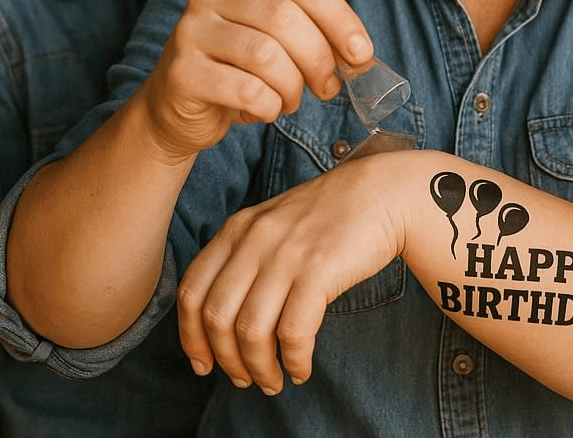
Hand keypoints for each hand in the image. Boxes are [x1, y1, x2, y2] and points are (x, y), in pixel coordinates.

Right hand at [140, 0, 374, 160]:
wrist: (175, 109)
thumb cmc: (238, 69)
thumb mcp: (277, 39)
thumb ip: (314, 33)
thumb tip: (359, 54)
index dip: (340, 19)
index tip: (361, 54)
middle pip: (286, 17)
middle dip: (319, 58)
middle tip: (327, 87)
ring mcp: (190, 30)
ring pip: (267, 55)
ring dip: (293, 87)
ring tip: (290, 100)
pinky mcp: (181, 72)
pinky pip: (246, 90)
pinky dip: (269, 106)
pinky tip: (265, 110)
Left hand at [176, 154, 406, 392]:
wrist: (382, 191)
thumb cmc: (330, 213)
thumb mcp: (274, 222)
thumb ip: (245, 255)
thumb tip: (222, 318)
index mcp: (237, 228)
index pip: (192, 291)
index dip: (190, 337)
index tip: (203, 363)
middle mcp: (254, 239)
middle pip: (216, 317)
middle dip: (226, 360)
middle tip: (244, 379)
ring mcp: (286, 254)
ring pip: (251, 331)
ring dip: (259, 369)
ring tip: (273, 381)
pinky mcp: (319, 269)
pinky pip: (293, 332)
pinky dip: (294, 361)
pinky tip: (301, 368)